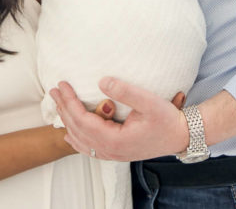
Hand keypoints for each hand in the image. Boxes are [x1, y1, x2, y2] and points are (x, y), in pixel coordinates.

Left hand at [49, 78, 189, 161]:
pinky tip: (69, 134)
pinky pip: (89, 148)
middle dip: (64, 108)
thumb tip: (102, 82)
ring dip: (67, 121)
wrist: (181, 136)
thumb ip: (125, 91)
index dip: (69, 101)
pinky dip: (76, 139)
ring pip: (81, 140)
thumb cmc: (167, 119)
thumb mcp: (149, 102)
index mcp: (114, 140)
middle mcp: (110, 150)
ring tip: (59, 104)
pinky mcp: (116, 152)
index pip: (82, 120)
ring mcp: (112, 154)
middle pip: (77, 129)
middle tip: (54, 90)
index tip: (62, 85)